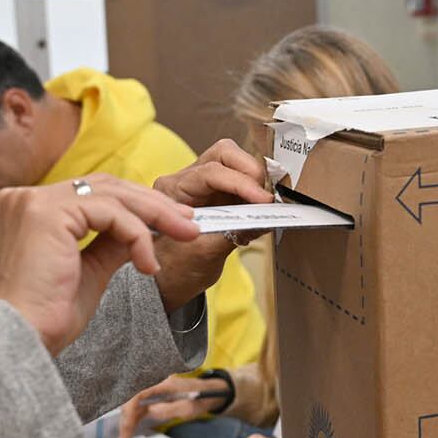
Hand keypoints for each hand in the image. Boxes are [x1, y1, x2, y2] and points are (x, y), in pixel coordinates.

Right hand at [0, 175, 198, 354]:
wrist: (19, 343)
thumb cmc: (45, 320)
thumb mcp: (88, 272)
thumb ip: (110, 245)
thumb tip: (145, 230)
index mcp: (23, 211)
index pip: (88, 193)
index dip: (132, 205)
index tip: (169, 222)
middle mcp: (20, 199)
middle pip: (102, 186)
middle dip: (151, 204)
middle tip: (189, 222)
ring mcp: (30, 202)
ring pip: (110, 194)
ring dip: (155, 214)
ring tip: (186, 235)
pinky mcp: (45, 213)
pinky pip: (109, 212)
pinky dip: (137, 234)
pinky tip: (148, 265)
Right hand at [117, 373, 230, 437]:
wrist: (211, 392)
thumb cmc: (202, 399)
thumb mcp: (189, 408)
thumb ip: (169, 409)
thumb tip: (149, 412)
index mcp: (163, 382)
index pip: (138, 393)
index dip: (129, 411)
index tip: (127, 427)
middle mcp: (155, 382)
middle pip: (132, 399)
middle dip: (126, 419)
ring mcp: (154, 388)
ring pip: (134, 404)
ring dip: (128, 421)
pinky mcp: (155, 395)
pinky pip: (140, 406)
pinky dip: (134, 419)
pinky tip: (130, 431)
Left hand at [152, 140, 273, 311]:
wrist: (170, 283)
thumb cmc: (175, 270)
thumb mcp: (202, 256)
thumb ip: (232, 233)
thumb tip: (264, 220)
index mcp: (172, 190)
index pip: (211, 172)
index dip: (241, 183)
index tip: (264, 201)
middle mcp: (188, 180)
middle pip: (224, 154)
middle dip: (250, 171)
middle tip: (266, 198)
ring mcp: (205, 185)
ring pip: (236, 163)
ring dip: (256, 181)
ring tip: (266, 206)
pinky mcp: (221, 195)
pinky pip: (244, 182)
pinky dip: (257, 193)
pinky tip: (261, 213)